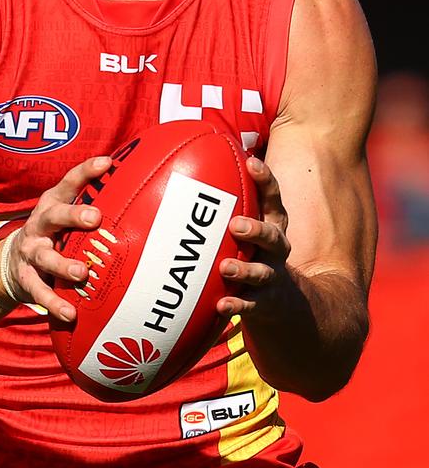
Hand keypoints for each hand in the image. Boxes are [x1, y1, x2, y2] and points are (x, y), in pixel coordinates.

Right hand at [0, 156, 110, 321]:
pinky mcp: (26, 279)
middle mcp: (39, 224)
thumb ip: (91, 206)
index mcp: (52, 203)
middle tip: (95, 218)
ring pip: (46, 258)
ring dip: (64, 265)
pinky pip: (39, 292)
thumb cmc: (53, 234)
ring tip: (82, 273)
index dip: (86, 171)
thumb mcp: (64, 215)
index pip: (69, 182)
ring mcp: (31, 252)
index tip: (107, 162)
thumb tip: (140, 192)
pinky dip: (54, 303)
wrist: (9, 264)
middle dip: (73, 215)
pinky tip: (70, 313)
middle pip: (54, 216)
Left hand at [216, 156, 290, 318]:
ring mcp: (271, 276)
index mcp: (272, 224)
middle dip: (255, 229)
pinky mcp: (264, 303)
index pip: (273, 198)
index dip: (265, 179)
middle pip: (272, 236)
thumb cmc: (252, 251)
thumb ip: (225, 205)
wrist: (283, 302)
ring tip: (224, 267)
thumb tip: (184, 170)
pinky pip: (251, 305)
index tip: (251, 162)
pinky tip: (221, 305)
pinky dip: (237, 305)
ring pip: (261, 272)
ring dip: (244, 270)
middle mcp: (276, 248)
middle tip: (235, 225)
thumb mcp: (248, 227)